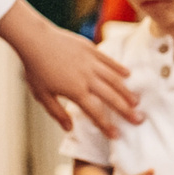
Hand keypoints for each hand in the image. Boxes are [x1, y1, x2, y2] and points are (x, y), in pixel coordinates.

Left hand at [0, 0, 140, 134]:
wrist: (34, 39)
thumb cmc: (35, 68)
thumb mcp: (42, 95)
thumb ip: (57, 112)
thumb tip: (70, 129)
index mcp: (75, 91)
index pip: (95, 112)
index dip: (106, 125)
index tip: (116, 135)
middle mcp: (87, 78)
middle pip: (111, 97)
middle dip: (126, 110)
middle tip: (139, 119)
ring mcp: (91, 62)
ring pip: (114, 79)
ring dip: (126, 91)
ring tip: (136, 101)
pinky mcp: (91, 49)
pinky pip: (109, 61)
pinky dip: (119, 68)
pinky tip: (127, 75)